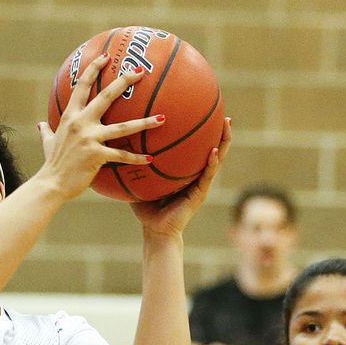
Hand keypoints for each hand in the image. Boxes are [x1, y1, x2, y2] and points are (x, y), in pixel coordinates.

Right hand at [36, 54, 161, 202]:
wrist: (51, 184)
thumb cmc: (52, 164)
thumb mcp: (47, 143)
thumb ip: (46, 131)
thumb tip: (40, 125)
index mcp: (70, 116)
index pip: (82, 86)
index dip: (94, 69)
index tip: (106, 56)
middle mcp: (81, 123)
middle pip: (107, 96)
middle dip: (124, 81)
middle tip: (141, 71)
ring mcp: (89, 138)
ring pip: (123, 127)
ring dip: (145, 122)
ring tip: (162, 118)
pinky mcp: (97, 155)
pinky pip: (121, 155)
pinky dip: (136, 158)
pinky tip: (150, 158)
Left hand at [131, 116, 231, 235]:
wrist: (156, 231)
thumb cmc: (147, 210)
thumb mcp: (140, 183)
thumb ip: (134, 167)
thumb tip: (118, 147)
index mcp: (185, 172)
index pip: (196, 149)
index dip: (202, 133)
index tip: (205, 113)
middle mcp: (197, 176)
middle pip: (212, 148)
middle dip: (219, 131)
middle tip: (224, 112)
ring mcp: (201, 184)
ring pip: (217, 158)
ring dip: (224, 141)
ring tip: (227, 125)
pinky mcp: (200, 193)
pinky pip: (208, 175)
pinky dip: (212, 162)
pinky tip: (214, 150)